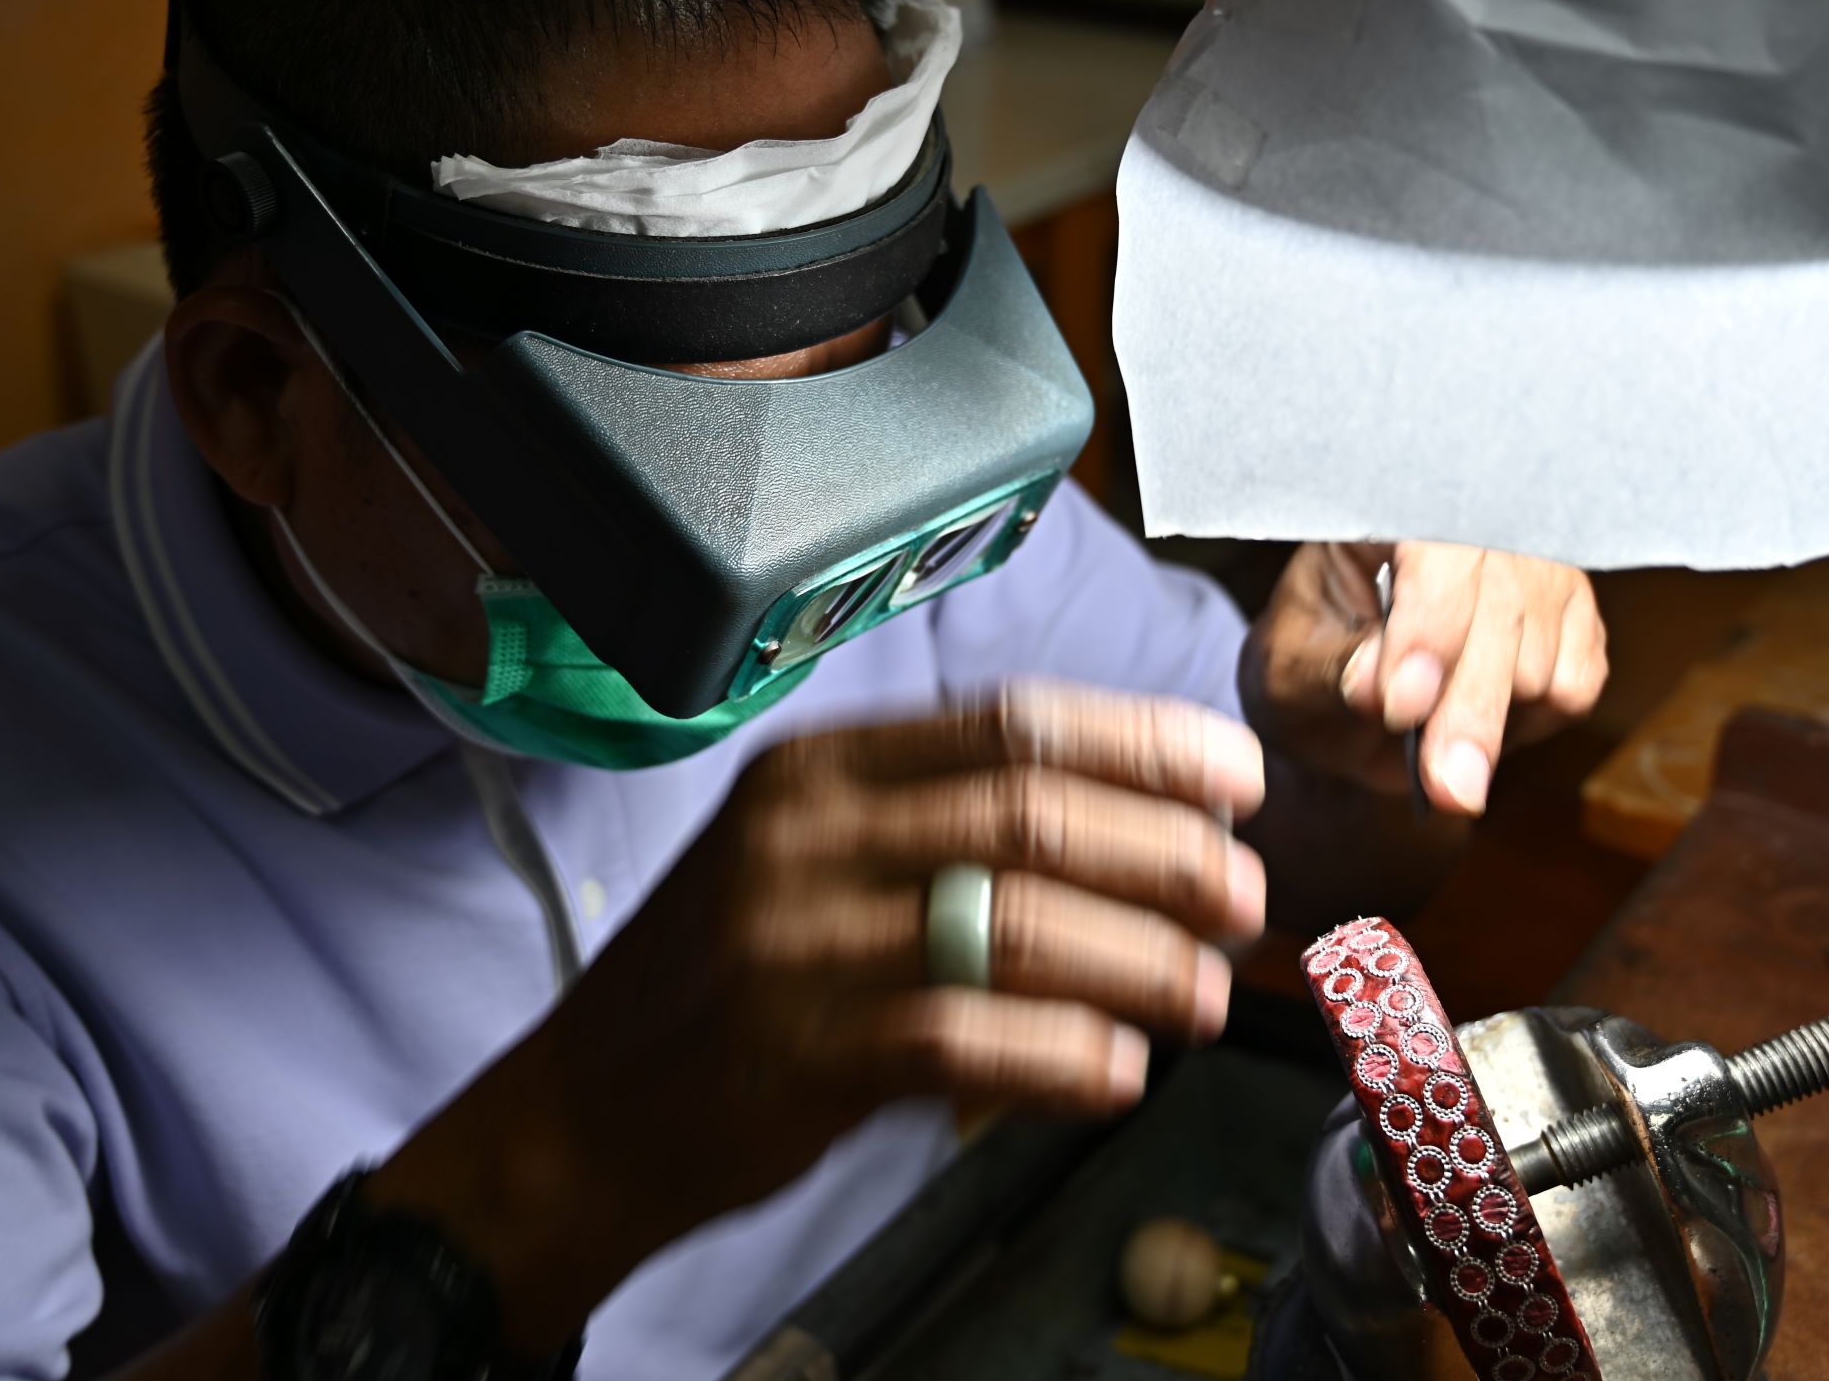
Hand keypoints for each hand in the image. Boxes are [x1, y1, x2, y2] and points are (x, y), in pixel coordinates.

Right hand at [376, 684, 1269, 1349]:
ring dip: (1140, 962)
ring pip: (1018, 923)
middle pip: (1031, 813)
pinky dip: (1067, 1056)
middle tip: (1244, 897)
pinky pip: (971, 1040)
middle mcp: (808, 833)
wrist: (584, 1108)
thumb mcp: (809, 856)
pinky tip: (1117, 1071)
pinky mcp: (801, 1050)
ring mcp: (799, 940)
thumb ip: (941, 825)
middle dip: (1166, 853)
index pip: (1012, 720)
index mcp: (821, 765)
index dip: (1144, 744)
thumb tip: (1136, 826)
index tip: (1233, 778)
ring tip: (1203, 996)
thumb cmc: (729, 977)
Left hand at [1241, 542, 1606, 815]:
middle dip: (1467, 709)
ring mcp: (1533, 568)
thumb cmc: (1310, 660)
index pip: (1436, 556)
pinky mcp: (1571, 621)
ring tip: (1437, 758)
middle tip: (1445, 785)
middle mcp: (1476, 526)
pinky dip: (1531, 724)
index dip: (1426, 634)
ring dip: (1491, 727)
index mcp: (1391, 512)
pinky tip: (1477, 725)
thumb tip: (1375, 684)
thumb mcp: (1288, 666)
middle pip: (1502, 613)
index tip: (1400, 707)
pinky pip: (1574, 688)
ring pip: (1542, 661)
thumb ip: (1330, 670)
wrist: (1339, 683)